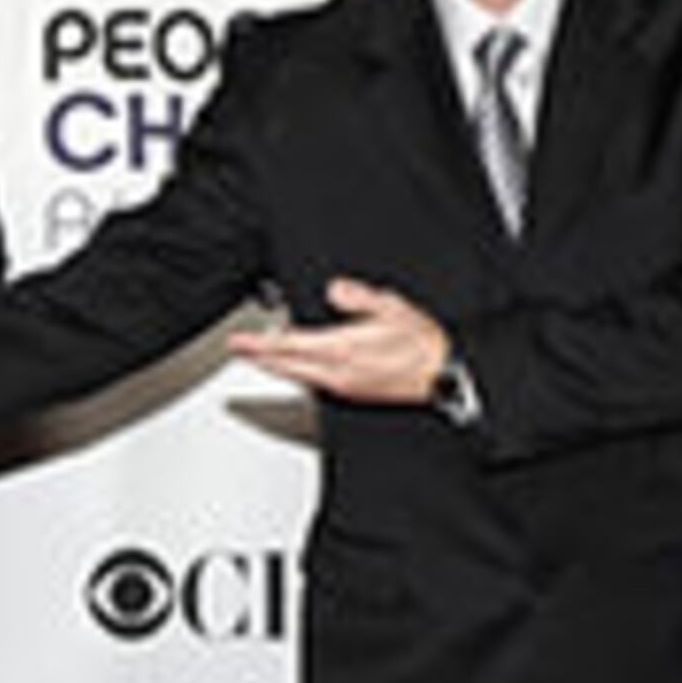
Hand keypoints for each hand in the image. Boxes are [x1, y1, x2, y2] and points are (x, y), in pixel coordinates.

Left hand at [228, 275, 448, 405]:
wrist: (443, 374)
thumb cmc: (423, 343)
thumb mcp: (393, 307)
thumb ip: (360, 297)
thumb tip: (335, 289)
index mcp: (342, 349)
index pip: (288, 347)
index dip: (259, 345)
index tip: (238, 341)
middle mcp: (337, 373)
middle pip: (286, 366)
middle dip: (259, 357)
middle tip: (239, 348)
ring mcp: (343, 386)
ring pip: (298, 376)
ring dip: (278, 365)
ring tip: (263, 353)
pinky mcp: (352, 393)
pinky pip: (314, 383)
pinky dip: (298, 372)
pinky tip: (298, 365)